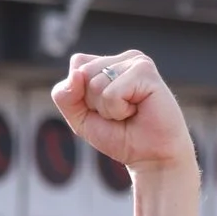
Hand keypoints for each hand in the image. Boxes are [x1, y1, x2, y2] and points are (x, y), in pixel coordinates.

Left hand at [49, 48, 197, 185]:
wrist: (151, 157)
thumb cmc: (120, 136)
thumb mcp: (80, 118)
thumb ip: (65, 95)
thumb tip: (76, 72)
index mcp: (109, 62)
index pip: (76, 66)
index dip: (81, 97)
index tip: (104, 110)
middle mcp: (123, 58)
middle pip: (83, 73)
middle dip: (94, 103)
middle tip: (118, 114)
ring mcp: (136, 61)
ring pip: (96, 84)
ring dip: (108, 110)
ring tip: (128, 113)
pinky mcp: (145, 71)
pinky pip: (112, 93)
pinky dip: (118, 110)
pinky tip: (137, 111)